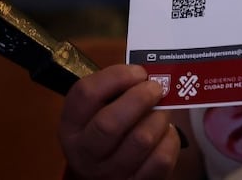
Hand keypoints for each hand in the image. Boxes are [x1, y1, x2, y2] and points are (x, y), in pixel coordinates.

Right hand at [60, 65, 180, 179]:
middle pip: (110, 123)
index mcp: (71, 125)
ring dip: (159, 118)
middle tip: (156, 88)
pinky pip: (161, 159)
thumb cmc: (108, 128)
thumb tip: (151, 72)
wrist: (106, 174)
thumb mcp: (100, 109)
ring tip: (161, 111)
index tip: (138, 72)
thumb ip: (117, 89)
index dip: (116, 77)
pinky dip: (170, 140)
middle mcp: (85, 152)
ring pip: (141, 140)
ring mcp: (109, 173)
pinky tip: (165, 133)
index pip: (85, 94)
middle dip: (140, 99)